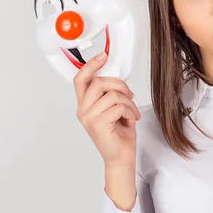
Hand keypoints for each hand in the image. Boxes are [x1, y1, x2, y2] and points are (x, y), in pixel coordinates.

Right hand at [74, 52, 140, 167]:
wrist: (121, 157)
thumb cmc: (119, 134)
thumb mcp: (113, 108)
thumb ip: (109, 93)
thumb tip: (116, 78)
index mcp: (84, 104)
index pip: (81, 79)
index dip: (91, 65)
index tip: (103, 56)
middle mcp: (82, 110)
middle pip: (99, 82)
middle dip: (120, 85)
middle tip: (129, 94)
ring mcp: (89, 117)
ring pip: (112, 94)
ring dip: (128, 101)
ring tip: (132, 111)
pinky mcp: (98, 124)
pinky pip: (119, 106)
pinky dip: (130, 110)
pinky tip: (132, 119)